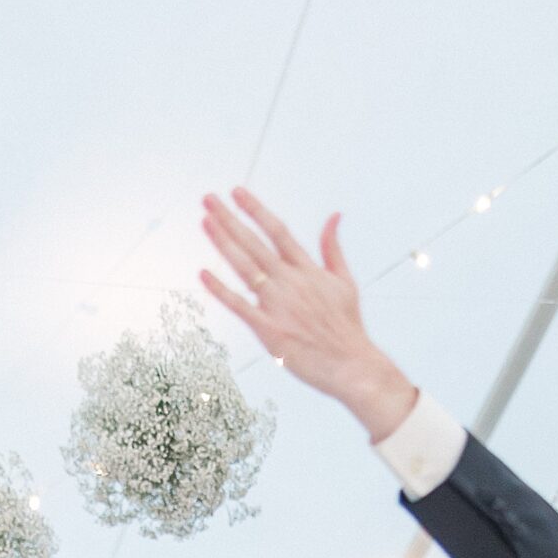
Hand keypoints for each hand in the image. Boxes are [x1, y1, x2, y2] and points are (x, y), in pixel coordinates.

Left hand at [199, 188, 415, 440]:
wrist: (352, 366)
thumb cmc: (347, 327)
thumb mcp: (345, 281)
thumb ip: (333, 247)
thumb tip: (334, 215)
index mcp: (308, 270)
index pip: (277, 231)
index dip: (255, 209)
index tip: (237, 192)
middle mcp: (291, 282)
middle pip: (255, 243)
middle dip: (230, 219)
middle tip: (208, 199)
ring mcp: (279, 305)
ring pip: (245, 267)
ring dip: (223, 243)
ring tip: (205, 222)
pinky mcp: (270, 331)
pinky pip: (240, 306)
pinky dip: (221, 290)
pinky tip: (204, 273)